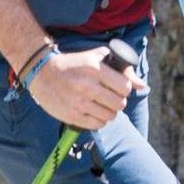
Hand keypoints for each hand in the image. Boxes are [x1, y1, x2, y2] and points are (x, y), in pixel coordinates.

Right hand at [26, 46, 141, 129]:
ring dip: (110, 113)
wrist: (41, 73)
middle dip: (119, 102)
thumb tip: (142, 85)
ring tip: (103, 106)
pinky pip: (96, 125)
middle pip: (119, 104)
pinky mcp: (71, 115)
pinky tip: (94, 113)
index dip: (125, 89)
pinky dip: (99, 121)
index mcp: (94, 69)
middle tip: (112, 99)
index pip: (125, 87)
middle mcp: (87, 86)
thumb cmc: (73, 64)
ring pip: (109, 116)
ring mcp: (78, 102)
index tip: (119, 88)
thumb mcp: (96, 59)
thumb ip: (121, 69)